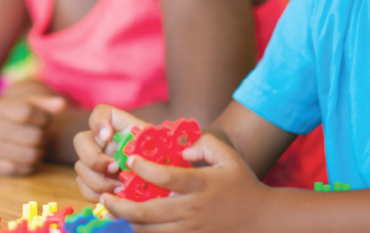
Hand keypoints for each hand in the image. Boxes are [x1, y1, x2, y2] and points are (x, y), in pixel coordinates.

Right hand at [0, 95, 65, 175]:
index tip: (44, 120)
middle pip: (33, 136)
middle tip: (42, 135)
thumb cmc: (8, 115)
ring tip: (36, 146)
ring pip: (29, 155)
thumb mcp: (22, 103)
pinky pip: (18, 169)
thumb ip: (43, 103)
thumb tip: (62, 104)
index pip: (28, 112)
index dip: (43, 117)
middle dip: (43, 136)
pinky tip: (25, 157)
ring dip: (38, 152)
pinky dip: (27, 165)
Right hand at [74, 105, 151, 199]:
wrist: (157, 175)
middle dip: (95, 158)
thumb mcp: (158, 146)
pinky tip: (113, 196)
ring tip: (119, 187)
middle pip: (80, 141)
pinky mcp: (92, 179)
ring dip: (98, 181)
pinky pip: (83, 187)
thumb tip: (144, 154)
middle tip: (114, 168)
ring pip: (80, 167)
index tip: (107, 135)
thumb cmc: (157, 156)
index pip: (100, 112)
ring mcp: (93, 159)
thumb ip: (151, 145)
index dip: (99, 122)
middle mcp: (100, 140)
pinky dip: (96, 194)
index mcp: (117, 125)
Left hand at [100, 133, 268, 232]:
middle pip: (147, 213)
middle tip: (105, 196)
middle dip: (120, 206)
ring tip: (117, 209)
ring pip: (150, 231)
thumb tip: (182, 151)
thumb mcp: (229, 157)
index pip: (166, 176)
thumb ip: (205, 144)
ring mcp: (191, 229)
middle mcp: (193, 209)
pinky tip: (137, 224)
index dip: (144, 168)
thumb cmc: (243, 185)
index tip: (130, 160)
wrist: (263, 220)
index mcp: (201, 184)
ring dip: (129, 222)